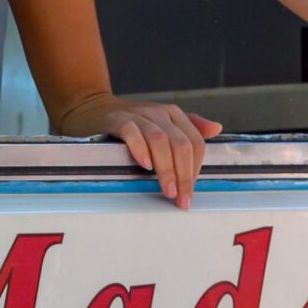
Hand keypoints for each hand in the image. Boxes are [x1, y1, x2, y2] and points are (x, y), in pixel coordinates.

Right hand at [58, 93, 222, 206]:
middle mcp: (159, 114)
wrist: (91, 108)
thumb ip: (189, 127)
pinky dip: (141, 149)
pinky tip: (145, 166)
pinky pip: (132, 132)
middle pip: (181, 144)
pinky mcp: (117, 119)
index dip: (196, 169)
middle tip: (182, 199)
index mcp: (174, 116)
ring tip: (168, 190)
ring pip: (161, 140)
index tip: (191, 193)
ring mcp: (138, 115)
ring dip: (167, 168)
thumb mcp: (162, 123)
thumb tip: (216, 128)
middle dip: (184, 175)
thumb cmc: (131, 121)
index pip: (195, 143)